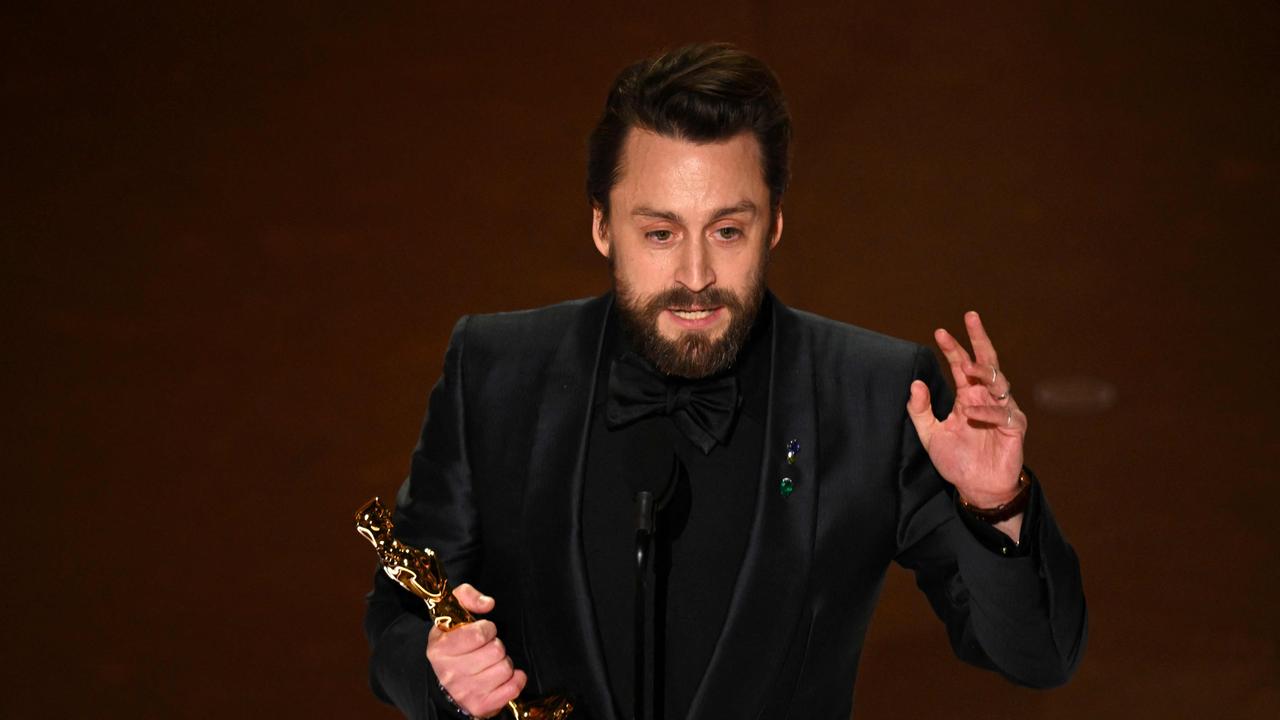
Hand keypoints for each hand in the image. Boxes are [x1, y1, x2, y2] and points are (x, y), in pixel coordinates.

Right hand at [425, 583, 526, 717]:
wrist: (444, 683)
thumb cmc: (452, 643)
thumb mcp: (452, 613)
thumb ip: (467, 596)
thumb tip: (488, 603)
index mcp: (440, 649)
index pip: (479, 634)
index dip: (487, 629)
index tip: (484, 631)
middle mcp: (450, 673)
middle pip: (496, 651)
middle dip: (496, 645)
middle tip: (487, 648)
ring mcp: (465, 692)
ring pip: (505, 669)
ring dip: (504, 663)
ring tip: (492, 662)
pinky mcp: (480, 706)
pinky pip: (512, 689)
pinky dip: (515, 680)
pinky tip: (504, 676)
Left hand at [906, 311, 1026, 509]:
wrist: (977, 488)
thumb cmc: (957, 460)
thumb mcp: (930, 435)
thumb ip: (921, 411)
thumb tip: (916, 383)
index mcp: (967, 396)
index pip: (961, 365)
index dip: (952, 348)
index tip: (939, 332)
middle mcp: (986, 398)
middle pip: (986, 362)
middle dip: (979, 339)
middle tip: (971, 317)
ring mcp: (1002, 410)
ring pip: (997, 382)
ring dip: (982, 372)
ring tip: (967, 367)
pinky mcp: (1014, 427)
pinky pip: (1003, 413)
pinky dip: (988, 410)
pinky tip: (972, 412)